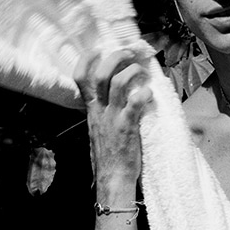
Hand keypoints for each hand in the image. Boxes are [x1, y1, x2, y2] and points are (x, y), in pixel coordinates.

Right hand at [75, 46, 152, 189]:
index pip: (80, 78)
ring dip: (132, 72)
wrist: (113, 180)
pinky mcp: (127, 128)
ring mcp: (113, 119)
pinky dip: (144, 94)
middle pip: (101, 74)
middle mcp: (100, 111)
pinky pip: (134, 104)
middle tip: (129, 55)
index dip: (87, 59)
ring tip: (142, 73)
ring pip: (118, 84)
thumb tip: (111, 99)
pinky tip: (149, 94)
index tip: (99, 50)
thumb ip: (102, 114)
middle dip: (115, 58)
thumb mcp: (98, 131)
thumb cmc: (109, 157)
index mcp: (92, 111)